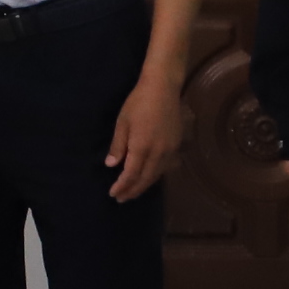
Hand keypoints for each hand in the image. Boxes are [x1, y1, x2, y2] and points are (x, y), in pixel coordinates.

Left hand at [104, 70, 188, 201]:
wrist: (162, 89)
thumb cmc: (137, 103)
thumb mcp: (122, 122)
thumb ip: (118, 146)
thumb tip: (111, 166)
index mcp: (142, 147)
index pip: (131, 174)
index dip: (122, 186)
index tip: (113, 194)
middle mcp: (158, 153)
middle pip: (145, 179)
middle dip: (132, 190)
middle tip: (121, 199)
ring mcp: (170, 150)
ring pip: (156, 175)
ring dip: (144, 185)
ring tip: (133, 192)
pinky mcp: (176, 145)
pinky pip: (165, 167)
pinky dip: (155, 175)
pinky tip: (148, 177)